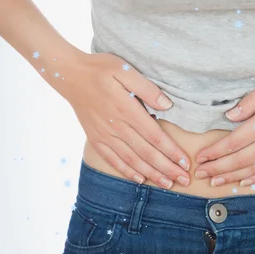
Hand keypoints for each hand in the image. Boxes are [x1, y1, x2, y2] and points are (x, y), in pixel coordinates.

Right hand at [56, 50, 190, 188]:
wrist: (69, 75)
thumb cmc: (100, 69)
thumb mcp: (125, 70)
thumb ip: (147, 88)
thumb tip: (167, 105)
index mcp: (127, 110)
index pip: (155, 136)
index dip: (172, 152)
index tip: (185, 163)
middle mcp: (116, 126)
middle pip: (146, 153)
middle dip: (167, 168)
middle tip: (183, 180)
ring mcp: (104, 135)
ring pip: (131, 160)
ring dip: (151, 173)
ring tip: (167, 184)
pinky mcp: (95, 138)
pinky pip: (112, 159)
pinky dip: (126, 171)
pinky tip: (139, 180)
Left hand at [195, 66, 254, 187]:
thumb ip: (251, 101)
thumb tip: (229, 116)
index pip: (235, 141)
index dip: (216, 152)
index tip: (201, 157)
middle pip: (242, 159)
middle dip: (219, 168)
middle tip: (201, 174)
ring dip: (234, 177)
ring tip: (217, 182)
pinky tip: (246, 183)